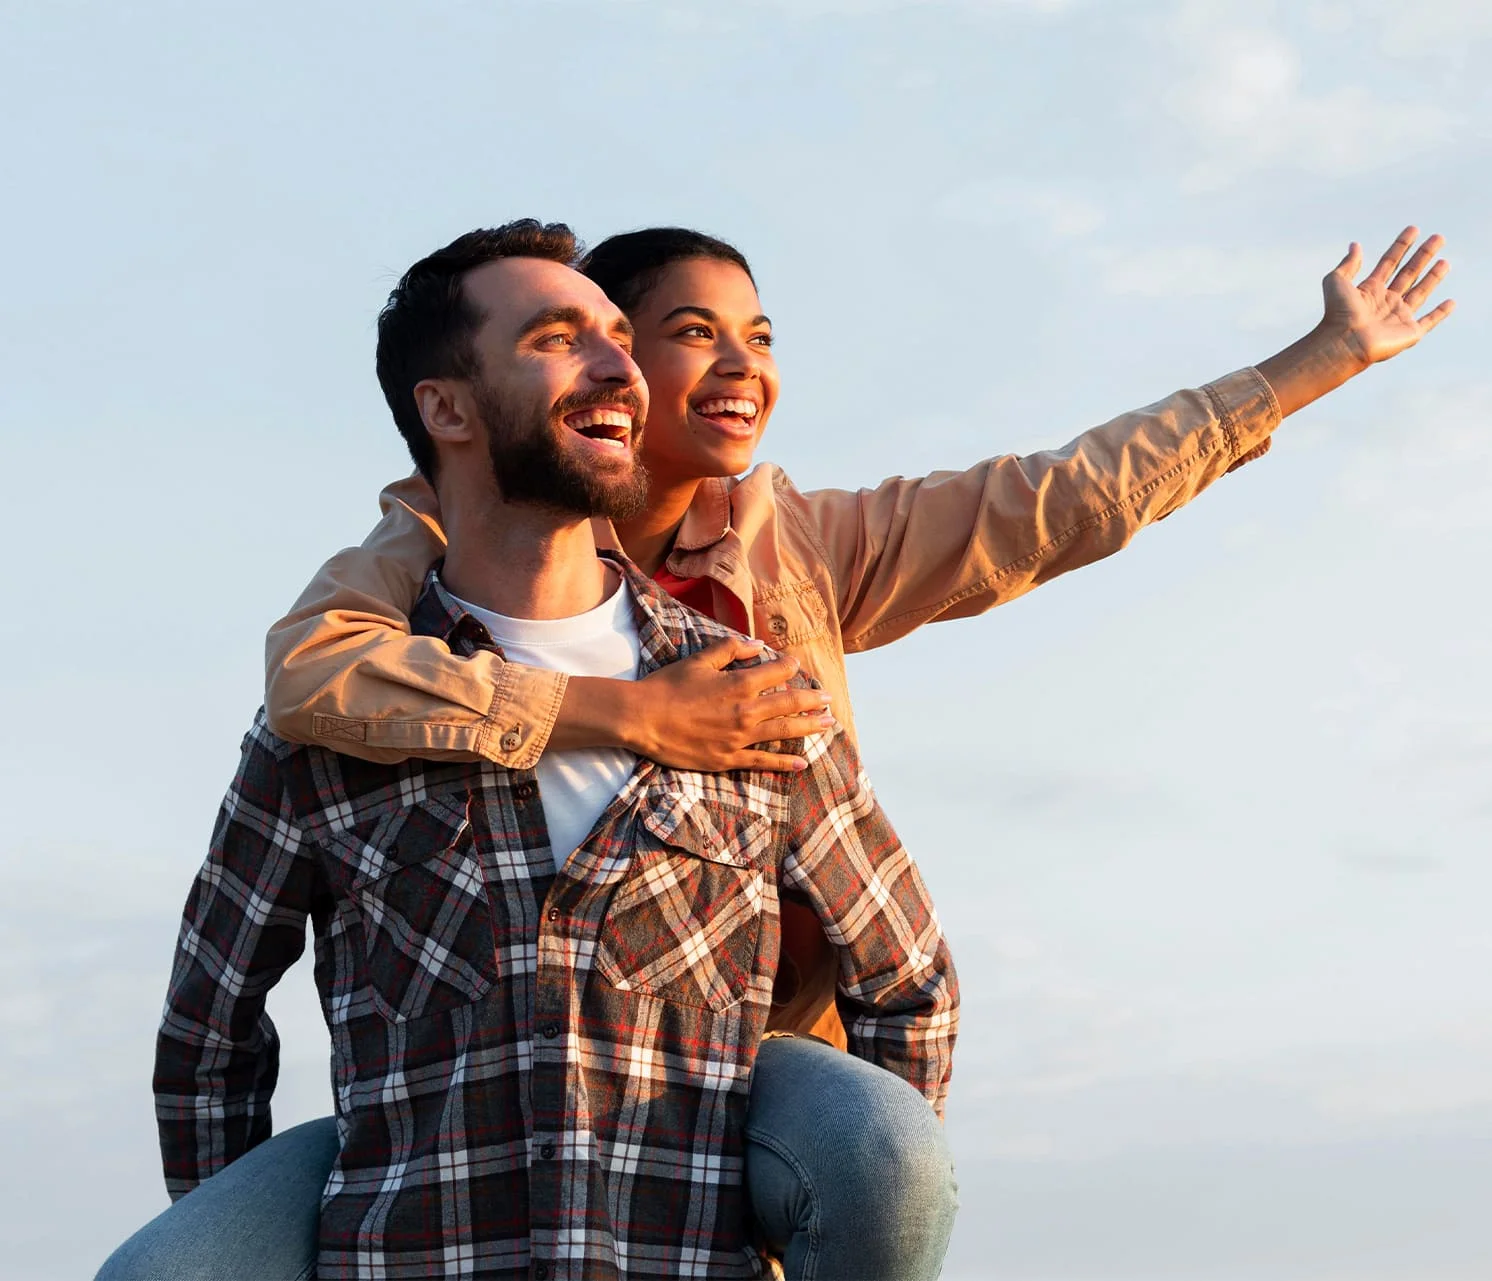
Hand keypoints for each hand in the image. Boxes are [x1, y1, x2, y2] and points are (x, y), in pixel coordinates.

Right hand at [559, 637, 833, 770]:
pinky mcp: (729, 758)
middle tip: (828, 700)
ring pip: (784, 731)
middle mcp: (746, 711)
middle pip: (789, 703)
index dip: (789, 666)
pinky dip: (785, 762)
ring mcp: (740, 738)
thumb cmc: (668, 686)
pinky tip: (802, 762)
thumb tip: (757, 645)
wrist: (643, 718)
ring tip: (827, 724)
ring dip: (809, 726)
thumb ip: (731, 649)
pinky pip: (763, 762)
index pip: (777, 672)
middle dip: (811, 700)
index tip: (795, 664)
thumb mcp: (699, 659)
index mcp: (740, 683)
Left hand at [1257, 226, 1454, 417]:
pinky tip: (1451, 302)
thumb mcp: (1336, 281)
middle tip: (1439, 237)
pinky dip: (1440, 313)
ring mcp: (1398, 317)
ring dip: (1434, 277)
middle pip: (1409, 273)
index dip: (1401, 245)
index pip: (1390, 262)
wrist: (1345, 342)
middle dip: (1423, 255)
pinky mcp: (1409, 333)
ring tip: (1445, 261)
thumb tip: (1355, 245)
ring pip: (1420, 292)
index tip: (1413, 229)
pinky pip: (1429, 321)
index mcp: (1370, 290)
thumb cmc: (1337, 313)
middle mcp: (1385, 302)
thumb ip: (1348, 263)